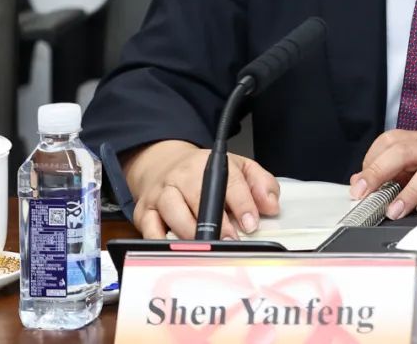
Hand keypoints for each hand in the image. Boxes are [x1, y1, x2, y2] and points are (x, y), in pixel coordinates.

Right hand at [122, 140, 279, 239]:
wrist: (163, 165)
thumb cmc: (203, 173)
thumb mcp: (238, 168)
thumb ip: (260, 184)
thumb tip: (272, 206)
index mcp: (210, 164)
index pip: (230, 182)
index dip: (242, 204)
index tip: (251, 223)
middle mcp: (183, 177)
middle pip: (200, 198)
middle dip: (218, 223)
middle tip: (232, 241)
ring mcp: (162, 194)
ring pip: (175, 214)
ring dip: (193, 234)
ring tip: (208, 249)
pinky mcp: (144, 212)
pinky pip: (150, 231)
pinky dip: (162, 243)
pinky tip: (177, 252)